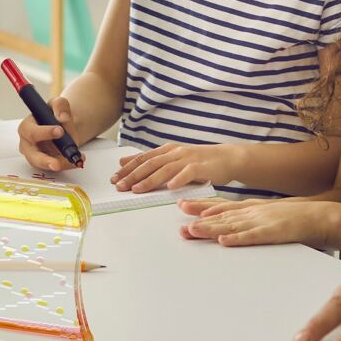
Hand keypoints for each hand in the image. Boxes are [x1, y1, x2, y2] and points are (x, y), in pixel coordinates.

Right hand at [16, 97, 79, 171]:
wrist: (63, 125)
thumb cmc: (55, 114)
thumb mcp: (58, 103)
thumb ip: (60, 106)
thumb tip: (62, 117)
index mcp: (27, 127)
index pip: (31, 131)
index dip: (43, 132)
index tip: (60, 131)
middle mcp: (28, 144)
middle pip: (32, 155)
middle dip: (44, 160)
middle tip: (57, 164)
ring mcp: (35, 156)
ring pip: (44, 165)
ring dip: (59, 164)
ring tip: (73, 161)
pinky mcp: (45, 164)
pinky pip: (56, 167)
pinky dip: (67, 165)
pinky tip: (77, 160)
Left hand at [110, 142, 238, 192]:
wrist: (227, 158)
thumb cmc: (199, 161)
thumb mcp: (173, 158)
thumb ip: (152, 161)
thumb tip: (125, 162)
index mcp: (167, 150)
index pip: (143, 159)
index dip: (128, 169)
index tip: (114, 179)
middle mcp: (175, 153)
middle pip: (150, 164)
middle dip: (133, 176)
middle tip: (119, 186)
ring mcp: (187, 158)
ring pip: (165, 169)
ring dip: (149, 180)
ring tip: (137, 190)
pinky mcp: (201, 167)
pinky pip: (188, 173)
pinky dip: (178, 179)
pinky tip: (170, 187)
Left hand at [179, 196, 335, 248]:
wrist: (318, 216)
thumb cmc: (292, 219)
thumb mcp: (266, 214)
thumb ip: (248, 218)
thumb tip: (228, 226)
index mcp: (250, 208)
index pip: (221, 206)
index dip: (200, 206)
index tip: (182, 206)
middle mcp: (251, 213)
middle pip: (220, 217)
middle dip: (199, 221)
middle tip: (180, 225)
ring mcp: (260, 222)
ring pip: (231, 226)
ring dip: (211, 229)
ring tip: (193, 230)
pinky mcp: (272, 233)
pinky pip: (251, 237)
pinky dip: (237, 239)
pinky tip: (224, 241)